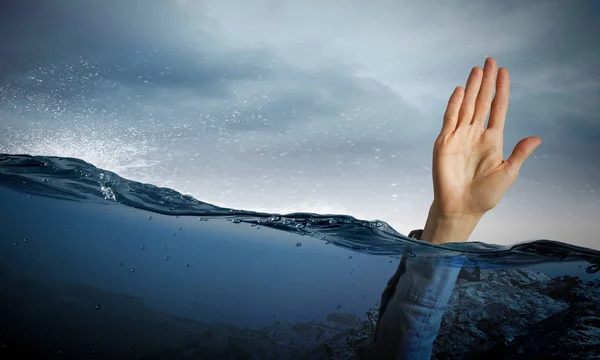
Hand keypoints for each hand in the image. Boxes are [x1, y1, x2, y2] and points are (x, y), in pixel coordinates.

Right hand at [431, 57, 541, 220]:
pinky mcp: (444, 143)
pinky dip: (454, 105)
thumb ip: (519, 154)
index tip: (505, 72)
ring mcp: (459, 136)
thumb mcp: (508, 174)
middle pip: (482, 102)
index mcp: (493, 139)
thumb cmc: (485, 194)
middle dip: (486, 82)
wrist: (461, 207)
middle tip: (490, 61)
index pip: (498, 109)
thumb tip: (537, 138)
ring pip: (466, 106)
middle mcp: (475, 134)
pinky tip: (459, 90)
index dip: (501, 90)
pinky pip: (450, 119)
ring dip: (471, 88)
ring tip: (477, 70)